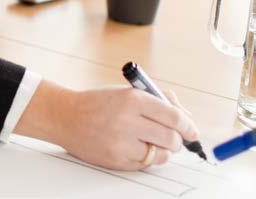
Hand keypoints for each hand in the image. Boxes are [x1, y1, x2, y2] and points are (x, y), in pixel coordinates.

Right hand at [15, 80, 199, 170]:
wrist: (66, 116)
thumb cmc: (99, 102)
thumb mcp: (125, 92)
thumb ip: (157, 100)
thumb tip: (187, 118)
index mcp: (131, 98)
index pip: (173, 115)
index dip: (188, 125)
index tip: (192, 130)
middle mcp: (127, 120)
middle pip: (171, 138)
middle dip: (176, 139)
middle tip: (170, 136)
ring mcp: (122, 142)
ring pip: (161, 154)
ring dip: (162, 150)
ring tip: (150, 141)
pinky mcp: (117, 159)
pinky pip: (146, 164)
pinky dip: (147, 158)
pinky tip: (136, 147)